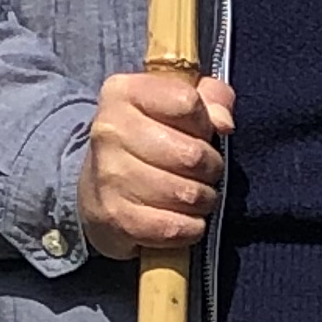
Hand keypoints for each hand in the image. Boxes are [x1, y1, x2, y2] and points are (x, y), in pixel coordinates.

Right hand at [78, 65, 235, 257]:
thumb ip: (212, 98)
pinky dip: (190, 228)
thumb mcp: (178, 105)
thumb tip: (224, 124)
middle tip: (203, 173)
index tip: (200, 133)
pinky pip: (174, 227)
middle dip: (211, 169)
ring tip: (194, 197)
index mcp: (124, 92)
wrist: (97, 191)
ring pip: (188, 194)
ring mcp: (109, 175)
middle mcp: (110, 130)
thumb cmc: (150, 141)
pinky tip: (183, 220)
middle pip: (192, 154)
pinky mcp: (114, 217)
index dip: (206, 123)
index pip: (188, 102)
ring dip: (203, 201)